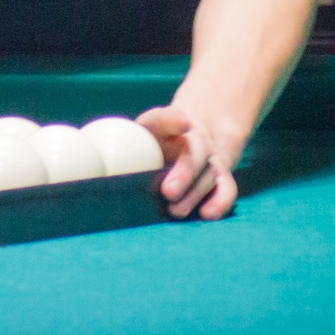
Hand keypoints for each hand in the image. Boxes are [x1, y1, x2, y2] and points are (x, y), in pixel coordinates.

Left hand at [137, 105, 238, 220]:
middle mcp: (194, 140)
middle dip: (185, 171)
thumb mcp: (139, 139)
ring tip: (176, 211)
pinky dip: (220, 202)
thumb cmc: (152, 142)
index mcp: (168, 125)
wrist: (188, 137)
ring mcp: (209, 159)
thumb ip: (126, 149)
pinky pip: (227, 188)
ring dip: (194, 194)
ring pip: (210, 173)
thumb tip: (107, 171)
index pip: (168, 119)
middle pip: (196, 150)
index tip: (184, 123)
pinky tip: (207, 214)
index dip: (175, 120)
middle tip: (169, 191)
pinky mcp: (220, 178)